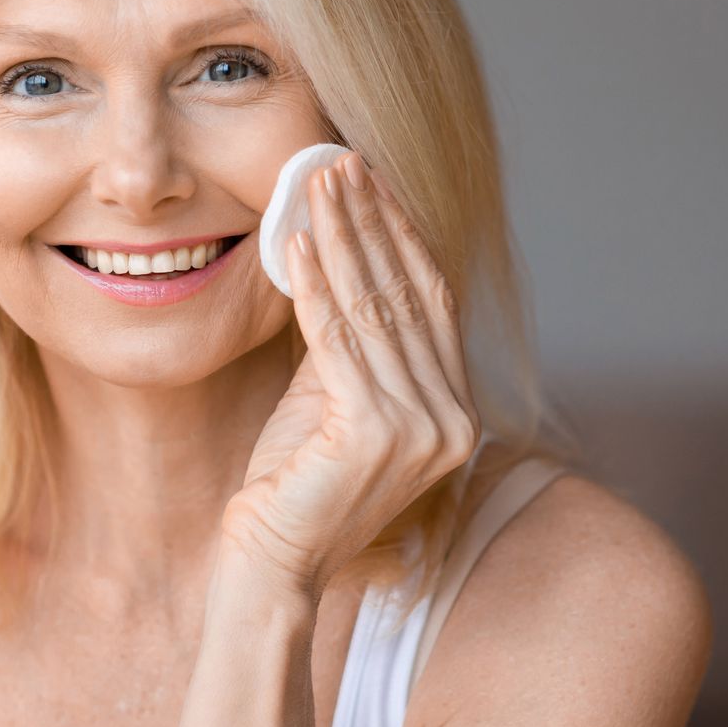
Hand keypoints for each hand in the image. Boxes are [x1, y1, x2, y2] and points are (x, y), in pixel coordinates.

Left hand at [221, 150, 480, 599]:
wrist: (272, 564)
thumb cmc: (291, 484)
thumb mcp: (330, 398)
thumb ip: (348, 342)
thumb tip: (336, 253)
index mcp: (455, 411)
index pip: (432, 301)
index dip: (402, 235)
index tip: (372, 181)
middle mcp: (453, 420)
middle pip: (407, 295)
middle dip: (372, 220)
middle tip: (341, 162)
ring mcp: (421, 429)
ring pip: (374, 308)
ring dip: (343, 238)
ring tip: (316, 184)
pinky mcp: (375, 432)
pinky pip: (337, 339)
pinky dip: (314, 285)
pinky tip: (295, 243)